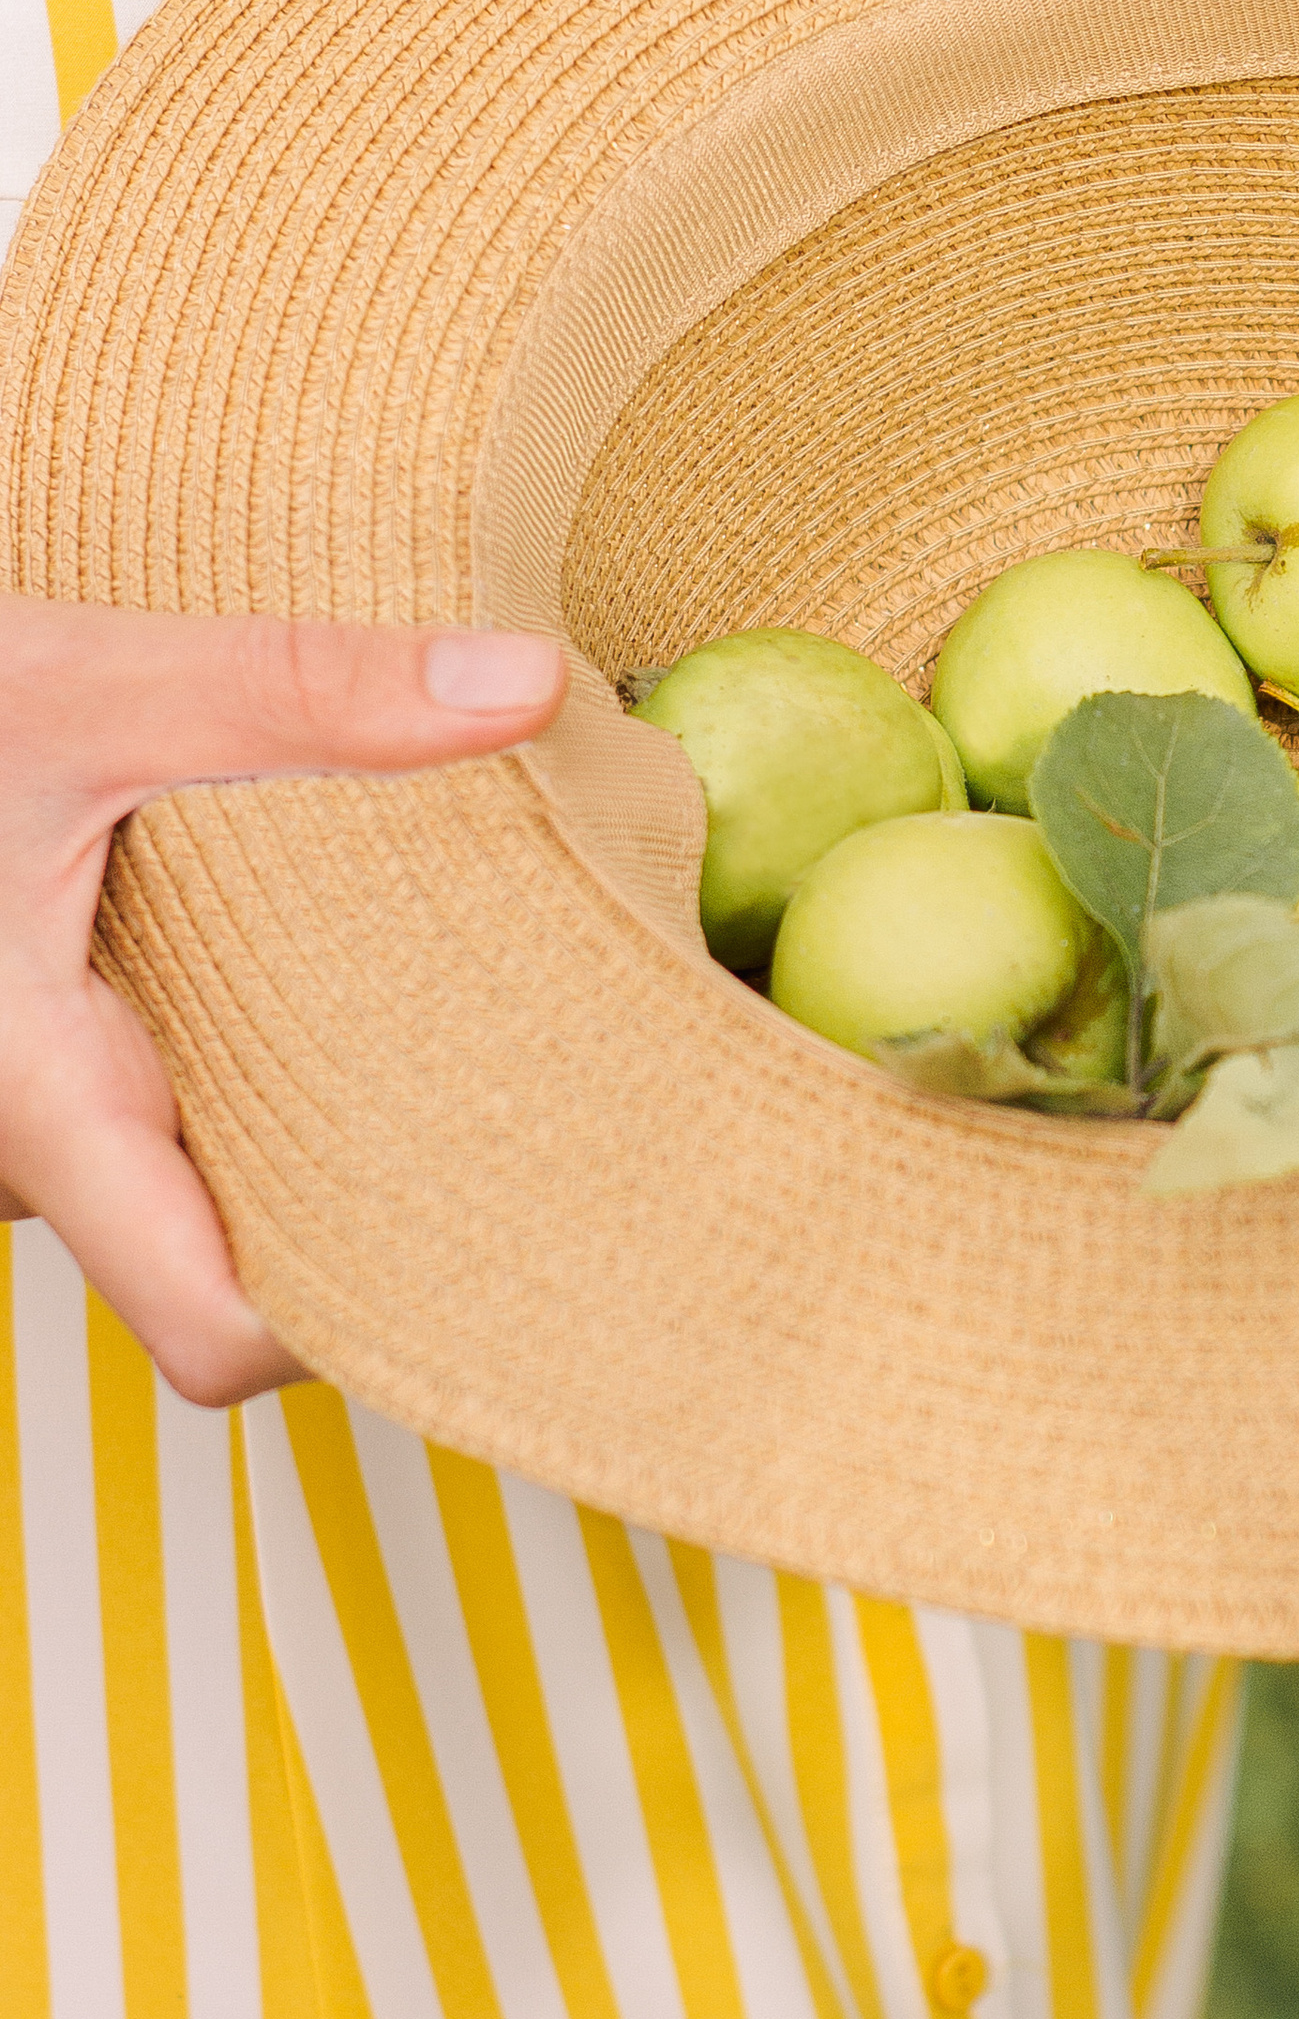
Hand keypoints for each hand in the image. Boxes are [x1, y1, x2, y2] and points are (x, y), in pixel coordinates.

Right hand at [0, 600, 563, 1405]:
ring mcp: (21, 1110)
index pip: (213, 1334)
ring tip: (460, 1043)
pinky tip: (341, 988)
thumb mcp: (89, 684)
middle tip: (528, 1127)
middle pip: (231, 1269)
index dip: (350, 1330)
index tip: (485, 1243)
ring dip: (306, 1129)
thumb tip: (519, 686)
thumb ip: (299, 689)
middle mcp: (25, 1142)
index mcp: (40, 1103)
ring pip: (188, 1189)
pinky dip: (248, 1074)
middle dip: (372, 1215)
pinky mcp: (28, 1059)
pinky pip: (153, 1118)